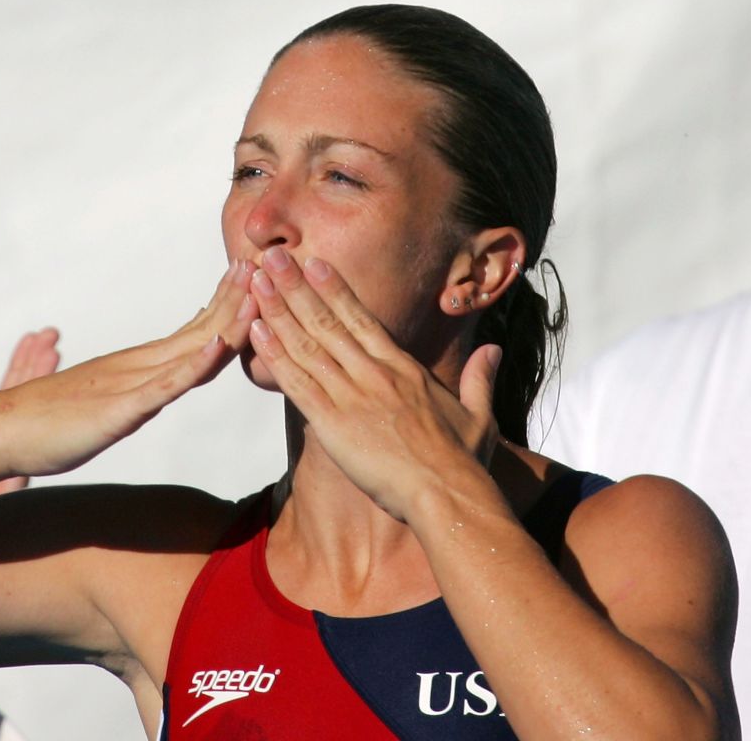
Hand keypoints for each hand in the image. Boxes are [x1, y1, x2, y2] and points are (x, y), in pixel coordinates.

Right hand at [0, 260, 257, 476]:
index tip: (254, 279)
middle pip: (202, 330)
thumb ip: (134, 393)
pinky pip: (162, 387)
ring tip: (257, 293)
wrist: (0, 431)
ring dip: (227, 322)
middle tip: (270, 264)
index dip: (228, 306)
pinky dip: (192, 367)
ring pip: (190, 350)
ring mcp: (131, 385)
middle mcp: (139, 366)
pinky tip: (215, 350)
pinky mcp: (119, 410)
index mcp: (140, 366)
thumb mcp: (106, 405)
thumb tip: (157, 386)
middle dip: (238, 300)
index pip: (196, 331)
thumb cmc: (48, 423)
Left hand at [246, 247, 499, 519]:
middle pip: (327, 321)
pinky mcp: (333, 424)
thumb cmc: (464, 462)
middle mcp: (374, 374)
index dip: (334, 289)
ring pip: (306, 344)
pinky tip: (256, 332)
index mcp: (404, 368)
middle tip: (271, 256)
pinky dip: (275, 356)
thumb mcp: (480, 414)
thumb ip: (482, 377)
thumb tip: (494, 350)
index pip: (362, 318)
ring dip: (278, 310)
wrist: (449, 494)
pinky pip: (297, 383)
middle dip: (295, 286)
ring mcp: (352, 396)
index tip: (313, 263)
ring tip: (257, 281)